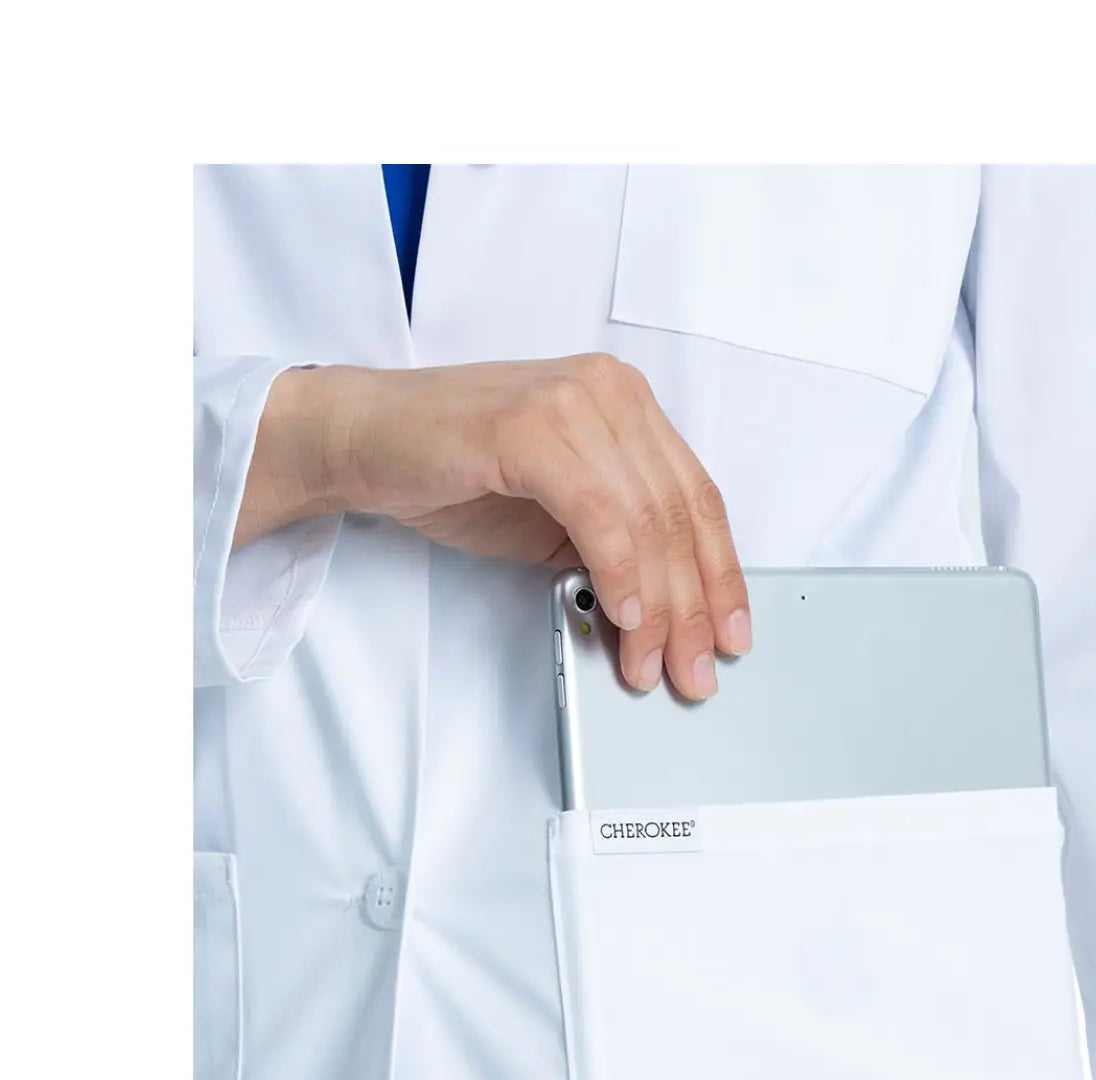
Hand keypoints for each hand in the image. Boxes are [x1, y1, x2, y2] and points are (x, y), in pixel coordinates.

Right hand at [236, 357, 748, 700]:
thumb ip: (616, 550)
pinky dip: (619, 571)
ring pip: (645, 521)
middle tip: (695, 671)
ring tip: (651, 664)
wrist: (363, 441)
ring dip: (657, 608)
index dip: (720, 576)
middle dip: (693, 608)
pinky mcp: (531, 428)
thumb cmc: (455, 473)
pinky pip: (598, 513)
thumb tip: (666, 618)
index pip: (697, 500)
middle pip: (679, 516)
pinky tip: (624, 617)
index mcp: (627, 406)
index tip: (732, 634)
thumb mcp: (557, 521)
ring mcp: (572, 403)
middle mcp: (610, 393)